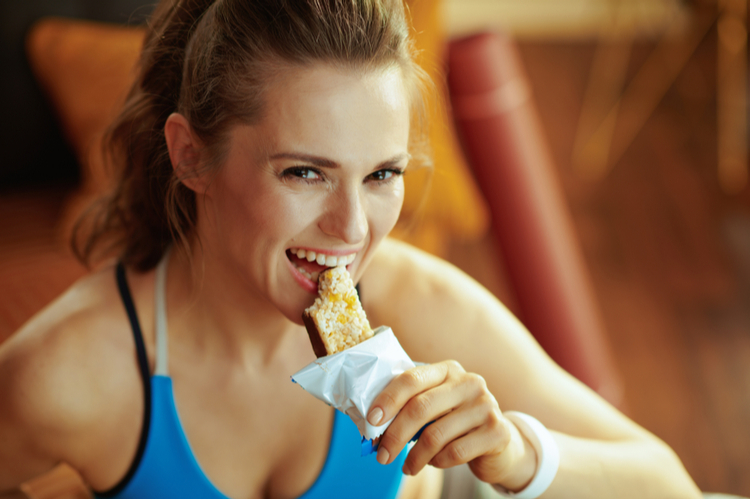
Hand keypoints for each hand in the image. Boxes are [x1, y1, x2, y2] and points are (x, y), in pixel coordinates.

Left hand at [367, 360, 536, 489]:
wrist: (499, 441)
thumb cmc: (456, 422)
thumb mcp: (436, 405)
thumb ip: (411, 405)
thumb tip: (373, 424)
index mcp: (447, 370)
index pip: (411, 379)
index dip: (388, 399)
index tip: (371, 421)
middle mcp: (469, 382)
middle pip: (420, 407)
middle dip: (395, 434)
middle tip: (382, 455)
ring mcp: (486, 405)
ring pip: (436, 435)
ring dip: (415, 456)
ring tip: (408, 467)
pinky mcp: (497, 431)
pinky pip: (455, 452)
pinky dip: (438, 462)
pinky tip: (435, 463)